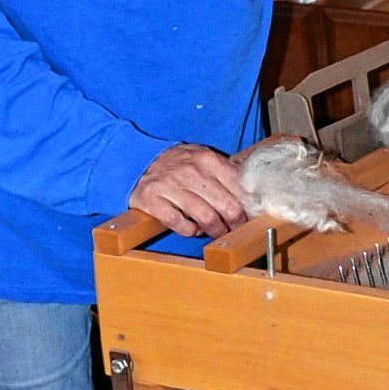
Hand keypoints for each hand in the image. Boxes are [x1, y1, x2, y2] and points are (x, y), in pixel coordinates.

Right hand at [131, 143, 247, 237]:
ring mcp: (171, 187)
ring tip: (217, 231)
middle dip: (236, 223)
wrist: (137, 160)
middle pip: (227, 207)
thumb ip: (226, 172)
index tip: (250, 216)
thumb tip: (251, 196)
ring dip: (216, 231)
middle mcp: (190, 172)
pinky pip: (181, 225)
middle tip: (236, 229)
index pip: (239, 188)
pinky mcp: (153, 201)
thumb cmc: (177, 164)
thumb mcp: (202, 158)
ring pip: (207, 218)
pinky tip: (193, 228)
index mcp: (207, 159)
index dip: (248, 206)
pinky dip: (191, 231)